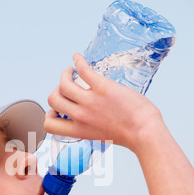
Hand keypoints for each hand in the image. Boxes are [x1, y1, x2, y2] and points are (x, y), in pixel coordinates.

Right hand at [44, 53, 161, 151]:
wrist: (144, 131)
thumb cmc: (129, 135)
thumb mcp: (99, 136)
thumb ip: (88, 127)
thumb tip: (85, 118)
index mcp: (79, 130)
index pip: (49, 125)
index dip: (49, 115)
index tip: (57, 109)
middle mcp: (80, 116)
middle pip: (52, 99)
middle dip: (56, 91)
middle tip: (65, 87)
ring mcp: (90, 101)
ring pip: (63, 84)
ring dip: (64, 74)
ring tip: (70, 71)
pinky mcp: (102, 87)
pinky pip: (83, 70)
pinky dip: (77, 61)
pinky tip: (77, 58)